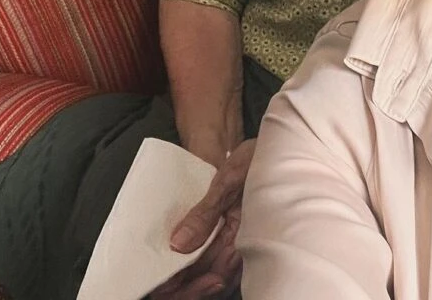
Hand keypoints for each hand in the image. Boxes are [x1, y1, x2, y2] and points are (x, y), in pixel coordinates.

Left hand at [150, 139, 256, 299]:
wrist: (272, 147)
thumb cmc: (253, 160)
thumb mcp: (227, 181)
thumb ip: (204, 214)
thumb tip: (178, 244)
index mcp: (246, 235)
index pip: (213, 273)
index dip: (186, 284)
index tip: (162, 286)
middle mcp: (248, 245)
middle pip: (214, 279)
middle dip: (187, 289)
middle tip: (159, 291)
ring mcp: (245, 243)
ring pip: (217, 275)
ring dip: (192, 282)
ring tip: (167, 286)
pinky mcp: (240, 236)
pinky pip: (220, 263)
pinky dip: (201, 270)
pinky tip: (185, 270)